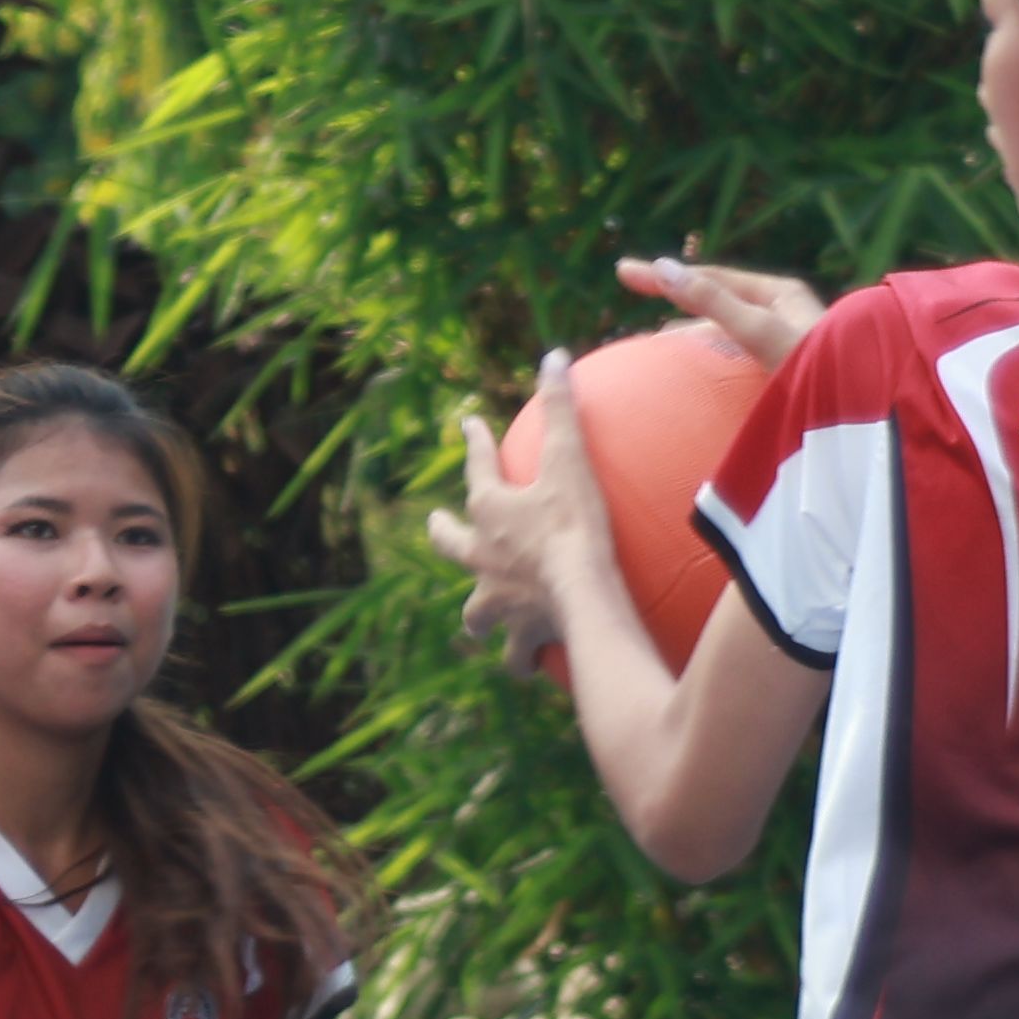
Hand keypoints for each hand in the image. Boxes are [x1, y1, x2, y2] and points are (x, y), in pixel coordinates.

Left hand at [422, 355, 615, 675]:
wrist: (580, 597)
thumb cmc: (573, 525)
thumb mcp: (569, 459)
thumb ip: (561, 408)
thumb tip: (552, 354)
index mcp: (490, 512)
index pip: (477, 468)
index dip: (475, 445)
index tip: (468, 427)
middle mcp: (482, 558)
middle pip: (451, 545)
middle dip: (443, 534)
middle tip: (438, 527)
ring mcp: (497, 602)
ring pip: (475, 613)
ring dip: (478, 615)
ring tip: (483, 622)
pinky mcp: (521, 636)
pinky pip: (519, 656)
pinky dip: (523, 659)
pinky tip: (530, 664)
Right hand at [618, 252, 825, 371]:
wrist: (868, 416)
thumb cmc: (820, 366)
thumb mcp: (759, 331)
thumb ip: (712, 302)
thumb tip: (663, 268)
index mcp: (779, 294)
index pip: (710, 277)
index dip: (665, 275)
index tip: (622, 272)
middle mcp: (785, 314)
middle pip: (719, 301)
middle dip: (680, 299)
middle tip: (639, 300)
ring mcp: (788, 344)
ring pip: (729, 332)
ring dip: (695, 333)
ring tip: (663, 343)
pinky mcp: (790, 374)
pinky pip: (740, 359)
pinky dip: (713, 361)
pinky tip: (703, 381)